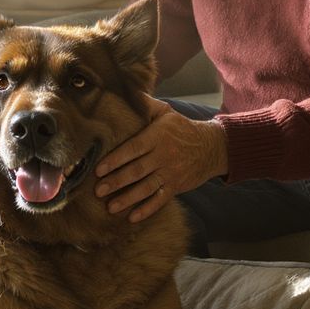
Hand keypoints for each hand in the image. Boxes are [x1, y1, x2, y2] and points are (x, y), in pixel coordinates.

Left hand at [94, 97, 227, 222]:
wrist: (211, 147)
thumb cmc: (182, 128)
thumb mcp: (165, 112)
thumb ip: (145, 105)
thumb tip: (126, 91)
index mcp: (157, 136)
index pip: (132, 149)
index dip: (115, 159)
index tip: (99, 169)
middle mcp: (163, 156)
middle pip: (136, 171)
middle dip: (116, 181)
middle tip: (98, 191)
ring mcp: (170, 173)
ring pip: (146, 188)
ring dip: (128, 199)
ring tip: (110, 207)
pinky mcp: (176, 186)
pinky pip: (160, 200)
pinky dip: (147, 209)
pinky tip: (133, 217)